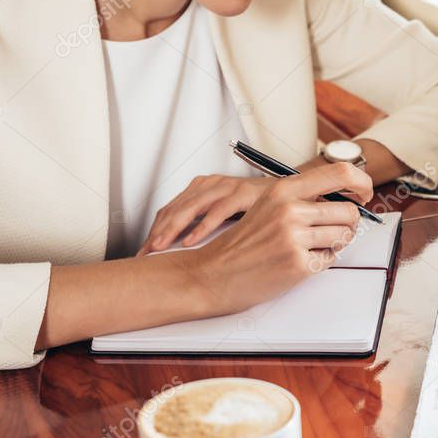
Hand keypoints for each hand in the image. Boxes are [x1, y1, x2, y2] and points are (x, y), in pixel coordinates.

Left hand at [140, 175, 270, 253]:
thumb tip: (179, 250)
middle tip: (146, 252)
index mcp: (201, 189)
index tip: (144, 251)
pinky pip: (218, 211)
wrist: (293, 196)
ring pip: (191, 208)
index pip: (169, 209)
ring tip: (160, 247)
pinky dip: (203, 227)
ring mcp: (226, 187)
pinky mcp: (243, 192)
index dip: (154, 230)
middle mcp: (210, 185)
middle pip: (175, 208)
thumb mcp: (225, 216)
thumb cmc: (257, 210)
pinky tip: (190, 241)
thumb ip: (204, 225)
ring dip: (173, 229)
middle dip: (157, 232)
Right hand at [175, 163, 373, 314]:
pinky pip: (330, 259)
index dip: (362, 182)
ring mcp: (293, 238)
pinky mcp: (297, 264)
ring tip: (310, 248)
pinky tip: (298, 262)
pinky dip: (321, 262)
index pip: (339, 173)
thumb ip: (303, 198)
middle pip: (350, 212)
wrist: (215, 274)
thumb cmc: (245, 242)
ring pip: (344, 236)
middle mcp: (290, 210)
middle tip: (333, 232)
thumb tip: (347, 196)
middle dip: (348, 225)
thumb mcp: (269, 206)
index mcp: (283, 189)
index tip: (365, 193)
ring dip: (334, 244)